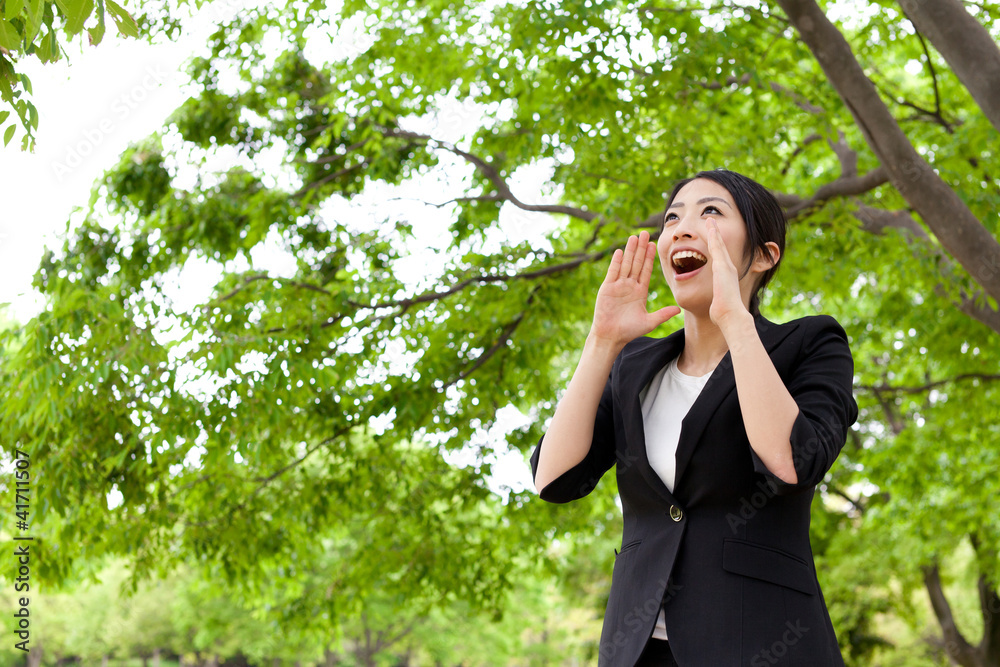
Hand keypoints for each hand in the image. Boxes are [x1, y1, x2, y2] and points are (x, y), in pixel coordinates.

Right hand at [591, 230, 681, 347]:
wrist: (611, 337)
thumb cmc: (629, 331)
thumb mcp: (649, 322)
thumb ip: (663, 314)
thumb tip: (679, 309)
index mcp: (640, 291)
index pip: (646, 270)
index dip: (649, 257)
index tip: (654, 245)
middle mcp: (629, 286)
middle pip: (636, 263)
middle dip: (641, 248)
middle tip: (645, 233)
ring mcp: (618, 286)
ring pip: (626, 264)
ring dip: (630, 251)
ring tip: (634, 237)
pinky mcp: (607, 288)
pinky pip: (613, 272)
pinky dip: (617, 262)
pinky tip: (620, 251)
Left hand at [705, 218, 751, 331]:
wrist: (731, 315)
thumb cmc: (724, 313)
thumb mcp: (719, 303)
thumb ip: (718, 300)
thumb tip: (715, 307)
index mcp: (725, 276)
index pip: (719, 258)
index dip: (715, 247)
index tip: (711, 238)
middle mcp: (728, 269)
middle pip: (721, 248)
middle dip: (716, 235)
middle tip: (711, 222)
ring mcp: (726, 266)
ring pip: (719, 244)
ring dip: (714, 231)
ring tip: (709, 219)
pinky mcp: (722, 266)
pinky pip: (717, 247)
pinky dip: (714, 236)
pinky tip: (710, 226)